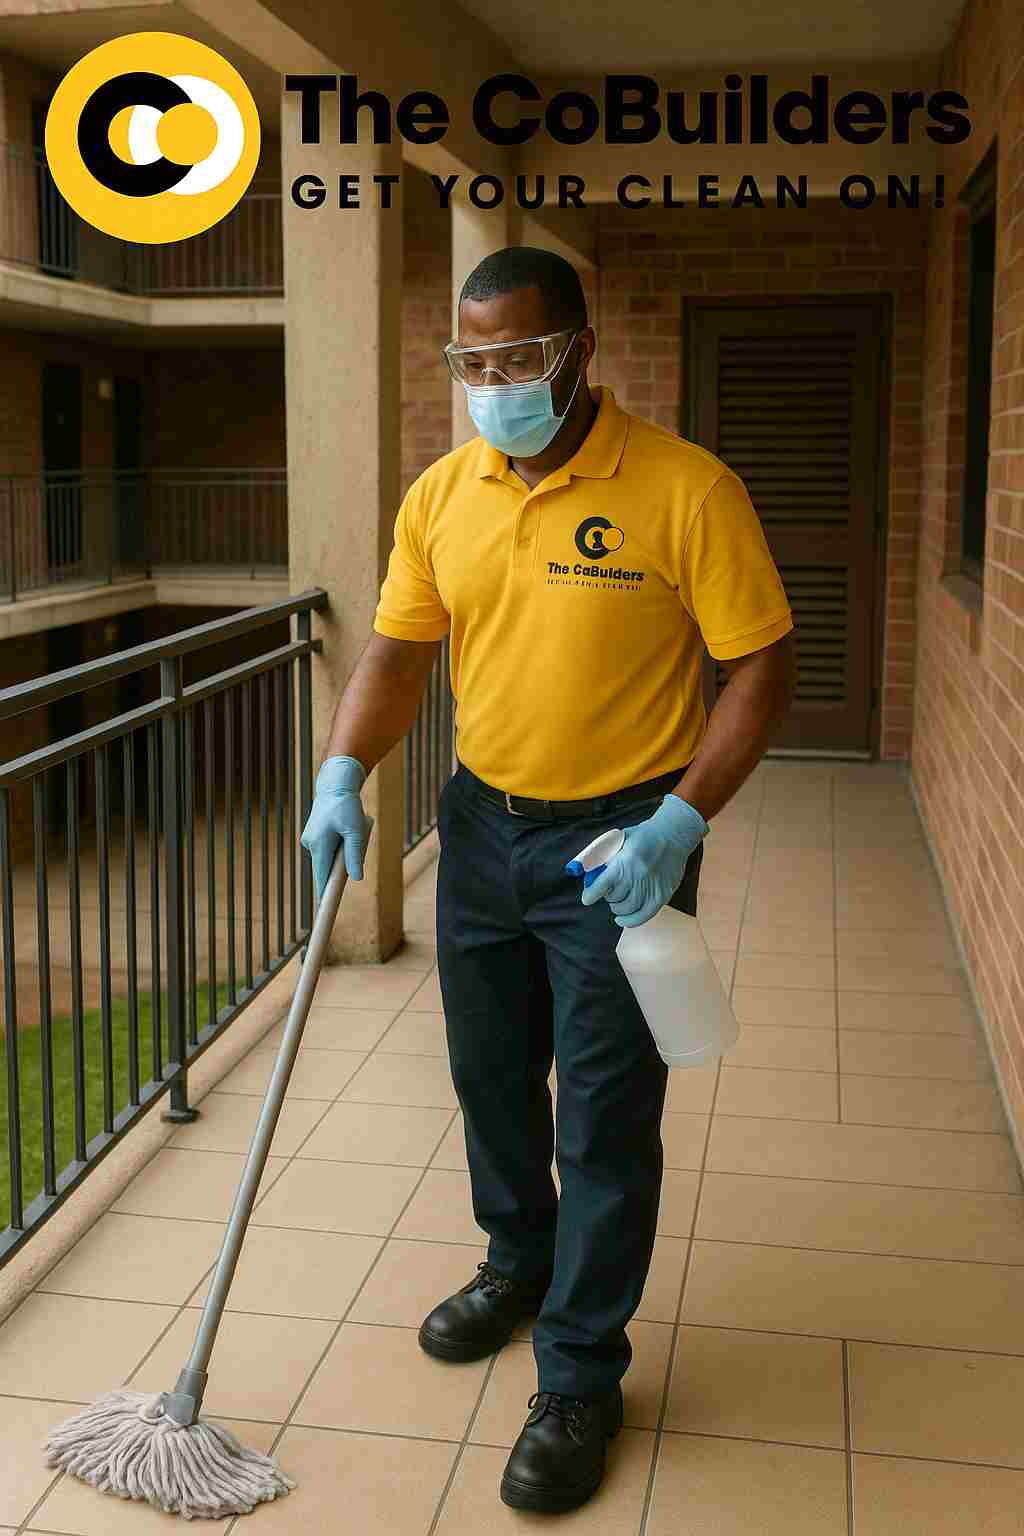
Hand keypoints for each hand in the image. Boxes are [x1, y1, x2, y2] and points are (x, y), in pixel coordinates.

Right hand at [300, 755, 372, 903]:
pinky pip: (329, 847)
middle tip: (357, 838)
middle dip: (343, 863)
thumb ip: (354, 855)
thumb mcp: (355, 831)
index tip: (324, 911)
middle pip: (328, 868)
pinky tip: (346, 825)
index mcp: (319, 846)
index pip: (321, 878)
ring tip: (352, 827)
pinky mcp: (314, 835)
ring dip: (343, 849)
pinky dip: (340, 842)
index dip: (324, 895)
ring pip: (330, 856)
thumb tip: (354, 878)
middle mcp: (311, 845)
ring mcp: (311, 840)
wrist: (336, 784)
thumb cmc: (347, 806)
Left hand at [579, 794, 707, 926]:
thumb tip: (587, 872)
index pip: (603, 884)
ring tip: (617, 902)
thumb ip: (602, 854)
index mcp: (626, 860)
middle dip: (607, 896)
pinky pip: (644, 915)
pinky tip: (622, 919)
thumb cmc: (643, 836)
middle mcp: (639, 875)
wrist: (674, 834)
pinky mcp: (663, 894)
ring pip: (627, 908)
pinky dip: (631, 921)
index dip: (592, 894)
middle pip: (614, 897)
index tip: (587, 899)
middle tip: (609, 891)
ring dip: (617, 907)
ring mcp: (652, 886)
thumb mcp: (619, 838)